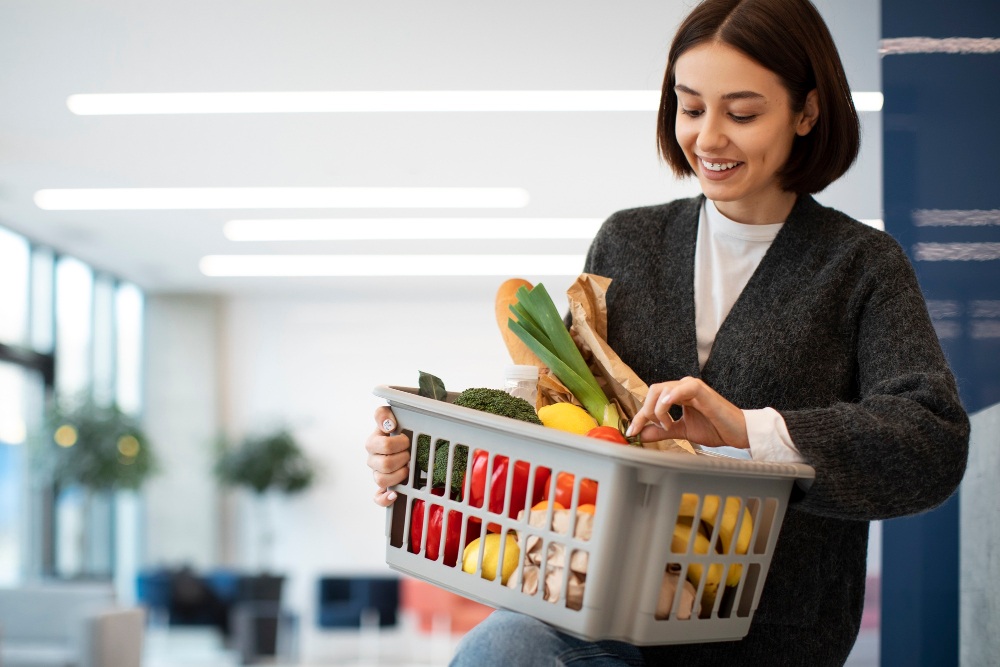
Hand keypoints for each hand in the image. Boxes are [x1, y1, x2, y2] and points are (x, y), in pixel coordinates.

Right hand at [366, 406, 410, 505]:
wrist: (400, 439)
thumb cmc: (394, 428)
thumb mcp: (389, 415)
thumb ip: (383, 414)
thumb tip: (388, 425)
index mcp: (372, 443)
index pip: (384, 446)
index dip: (400, 443)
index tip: (406, 439)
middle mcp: (372, 460)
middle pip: (385, 464)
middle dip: (402, 458)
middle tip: (409, 453)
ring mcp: (376, 474)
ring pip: (381, 480)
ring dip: (399, 474)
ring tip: (407, 467)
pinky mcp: (382, 487)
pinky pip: (378, 498)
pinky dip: (385, 498)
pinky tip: (394, 494)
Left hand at [625, 376, 749, 449]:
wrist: (738, 433)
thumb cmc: (715, 428)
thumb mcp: (682, 431)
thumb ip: (662, 431)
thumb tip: (641, 435)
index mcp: (677, 394)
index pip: (652, 400)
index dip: (639, 416)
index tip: (631, 432)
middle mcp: (683, 387)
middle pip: (653, 391)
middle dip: (646, 412)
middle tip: (653, 428)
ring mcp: (692, 387)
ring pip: (663, 389)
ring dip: (658, 410)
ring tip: (667, 425)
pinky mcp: (702, 391)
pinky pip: (683, 388)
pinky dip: (672, 396)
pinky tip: (668, 406)